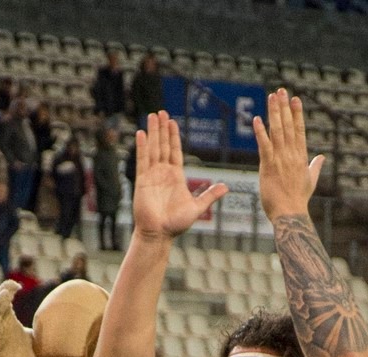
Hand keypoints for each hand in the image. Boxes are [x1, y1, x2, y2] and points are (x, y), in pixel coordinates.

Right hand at [133, 111, 227, 239]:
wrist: (159, 234)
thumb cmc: (176, 224)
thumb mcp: (197, 207)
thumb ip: (210, 196)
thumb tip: (225, 187)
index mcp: (176, 176)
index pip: (175, 151)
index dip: (174, 136)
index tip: (172, 122)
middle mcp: (163, 173)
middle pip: (163, 145)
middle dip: (162, 129)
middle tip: (161, 112)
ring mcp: (152, 175)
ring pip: (153, 148)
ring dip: (153, 132)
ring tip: (153, 115)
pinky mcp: (142, 181)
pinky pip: (142, 160)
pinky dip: (142, 146)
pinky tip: (142, 133)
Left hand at [253, 90, 323, 222]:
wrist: (290, 214)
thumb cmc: (299, 200)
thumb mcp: (310, 180)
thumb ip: (315, 166)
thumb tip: (322, 157)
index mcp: (301, 157)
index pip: (299, 130)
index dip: (297, 113)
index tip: (295, 99)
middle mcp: (291, 155)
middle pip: (288, 126)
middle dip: (284, 107)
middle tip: (281, 90)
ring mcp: (280, 159)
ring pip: (277, 131)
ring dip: (274, 113)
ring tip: (272, 97)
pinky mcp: (269, 166)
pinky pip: (264, 145)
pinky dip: (260, 132)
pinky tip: (256, 119)